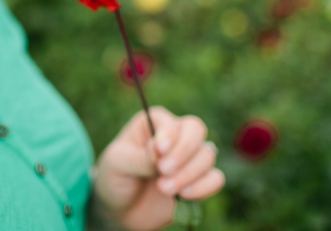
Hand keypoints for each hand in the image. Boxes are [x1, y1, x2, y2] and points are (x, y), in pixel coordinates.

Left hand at [90, 106, 224, 230]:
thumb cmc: (115, 177)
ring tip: (163, 189)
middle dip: (183, 152)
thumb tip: (161, 152)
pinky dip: (204, 187)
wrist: (120, 210)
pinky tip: (183, 196)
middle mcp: (175, 136)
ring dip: (189, 174)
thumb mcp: (117, 163)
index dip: (169, 136)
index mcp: (154, 123)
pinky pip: (215, 178)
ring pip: (207, 155)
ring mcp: (189, 158)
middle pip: (196, 130)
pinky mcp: (198, 181)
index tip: (159, 152)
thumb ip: (140, 157)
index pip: (172, 122)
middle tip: (163, 171)